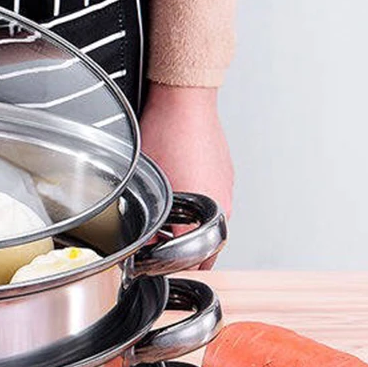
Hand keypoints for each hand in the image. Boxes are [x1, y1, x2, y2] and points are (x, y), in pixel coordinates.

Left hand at [139, 83, 232, 267]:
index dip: (170, 268)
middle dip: (182, 255)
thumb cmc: (165, 132)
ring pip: (209, 226)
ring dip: (189, 230)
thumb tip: (141, 242)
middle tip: (158, 250)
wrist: (185, 98)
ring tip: (165, 221)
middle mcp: (221, 205)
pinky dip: (197, 208)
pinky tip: (177, 195)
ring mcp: (226, 189)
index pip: (192, 262)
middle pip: (205, 250)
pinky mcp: (226, 176)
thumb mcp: (146, 184)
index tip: (155, 264)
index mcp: (203, 213)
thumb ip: (146, 220)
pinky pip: (213, 202)